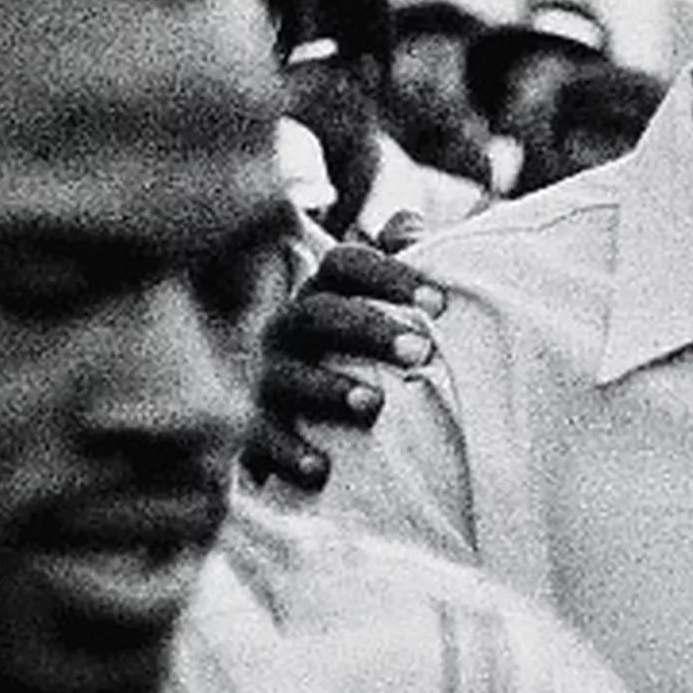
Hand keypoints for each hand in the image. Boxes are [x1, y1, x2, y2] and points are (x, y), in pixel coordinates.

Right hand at [247, 226, 441, 490]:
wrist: (329, 442)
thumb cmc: (365, 362)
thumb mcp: (386, 312)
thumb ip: (400, 265)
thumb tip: (408, 224)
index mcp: (325, 294)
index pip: (347, 264)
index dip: (390, 275)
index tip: (440, 304)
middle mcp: (288, 329)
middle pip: (320, 314)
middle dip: (369, 330)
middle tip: (420, 352)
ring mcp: (265, 378)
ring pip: (287, 374)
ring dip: (328, 388)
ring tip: (374, 405)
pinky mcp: (251, 431)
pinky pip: (258, 438)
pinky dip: (287, 451)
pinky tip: (321, 469)